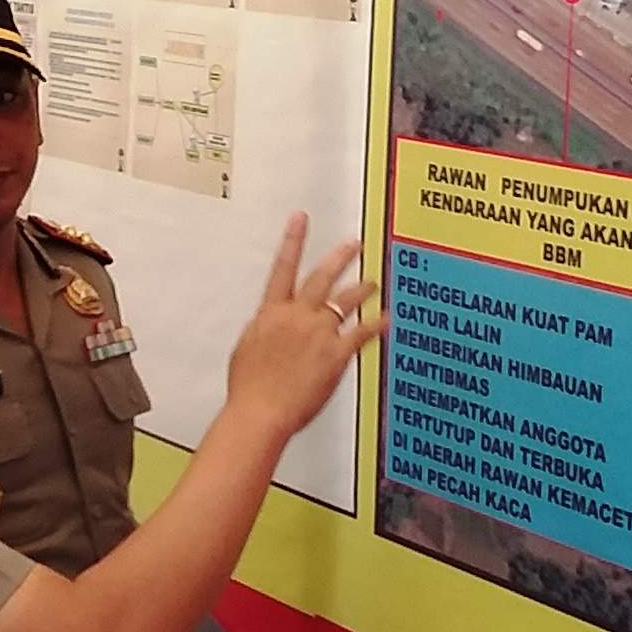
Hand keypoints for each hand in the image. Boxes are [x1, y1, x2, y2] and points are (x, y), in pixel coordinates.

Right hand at [222, 213, 379, 436]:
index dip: (293, 240)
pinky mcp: (335, 354)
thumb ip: (262, 330)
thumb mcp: (246, 349)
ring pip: (344, 301)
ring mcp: (318, 333)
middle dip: (339, 257)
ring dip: (361, 288)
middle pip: (321, 277)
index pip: (283, 267)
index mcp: (271, 313)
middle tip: (353, 243)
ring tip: (372, 281)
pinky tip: (385, 318)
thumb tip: (267, 322)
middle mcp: (297, 317)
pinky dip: (375, 324)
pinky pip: (360, 333)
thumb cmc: (249, 388)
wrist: (259, 411)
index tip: (300, 220)